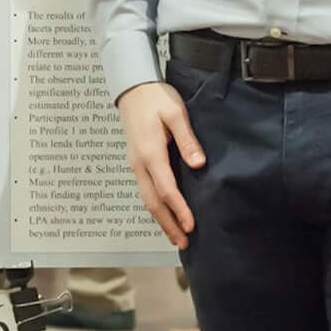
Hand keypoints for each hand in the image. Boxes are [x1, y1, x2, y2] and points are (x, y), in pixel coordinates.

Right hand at [117, 81, 203, 247]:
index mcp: (150, 153)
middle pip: (152, 202)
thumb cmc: (155, 98)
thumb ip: (187, 139)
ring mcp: (136, 165)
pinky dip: (156, 207)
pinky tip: (166, 214)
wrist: (132, 88)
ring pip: (147, 199)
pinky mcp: (138, 163)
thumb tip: (198, 163)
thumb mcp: (175, 113)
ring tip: (176, 236)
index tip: (191, 225)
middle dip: (168, 224)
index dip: (179, 209)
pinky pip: (146, 191)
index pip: (165, 189)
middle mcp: (140, 163)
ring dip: (161, 220)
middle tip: (183, 242)